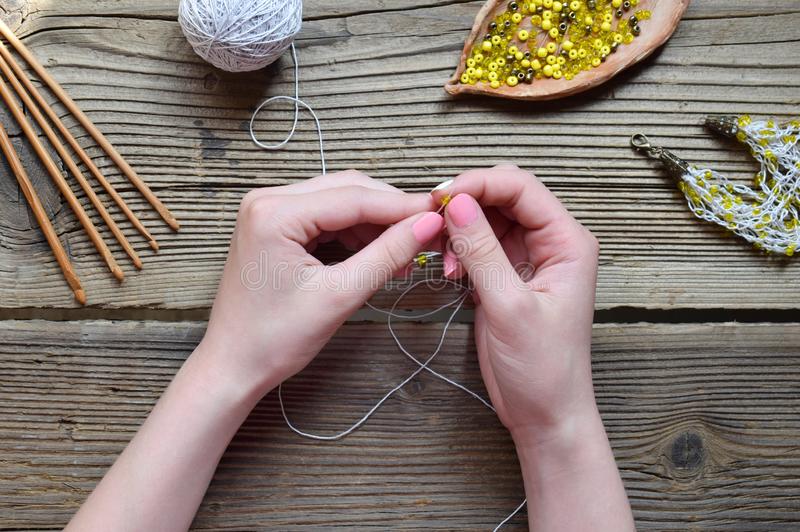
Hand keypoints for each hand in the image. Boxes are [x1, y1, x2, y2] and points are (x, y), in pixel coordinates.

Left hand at [201, 171, 441, 397]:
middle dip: (390, 212)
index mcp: (274, 212)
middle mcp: (267, 200)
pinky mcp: (274, 227)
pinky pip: (325, 218)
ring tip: (404, 254)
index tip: (440, 215)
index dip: (402, 206)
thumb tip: (427, 225)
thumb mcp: (339, 295)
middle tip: (428, 234)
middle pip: (347, 190)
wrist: (233, 367)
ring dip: (374, 224)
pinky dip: (354, 234)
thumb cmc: (273, 340)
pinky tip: (377, 254)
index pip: (354, 196)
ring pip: (339, 202)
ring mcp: (268, 212)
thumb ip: (387, 254)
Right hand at [432, 165, 599, 437]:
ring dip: (459, 228)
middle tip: (432, 218)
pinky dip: (459, 249)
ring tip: (442, 257)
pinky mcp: (507, 276)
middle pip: (504, 197)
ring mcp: (528, 259)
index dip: (480, 183)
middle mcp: (551, 243)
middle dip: (466, 202)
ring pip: (488, 219)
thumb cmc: (543, 368)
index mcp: (568, 243)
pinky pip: (480, 244)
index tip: (441, 196)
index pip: (522, 188)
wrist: (544, 413)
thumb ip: (483, 252)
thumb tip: (457, 204)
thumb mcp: (510, 307)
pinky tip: (449, 270)